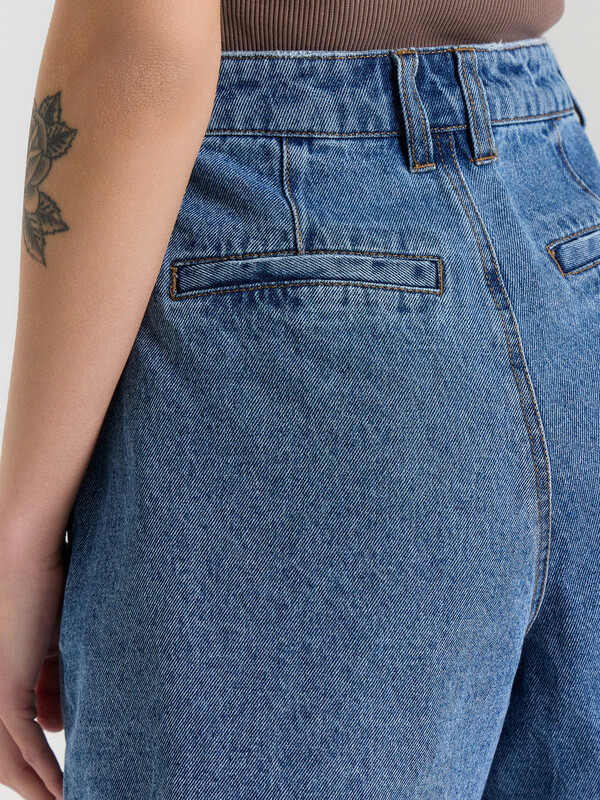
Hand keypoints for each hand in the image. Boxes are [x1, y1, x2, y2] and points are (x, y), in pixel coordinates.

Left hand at [0, 533, 67, 799]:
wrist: (21, 546)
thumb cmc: (40, 578)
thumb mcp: (49, 640)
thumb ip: (50, 680)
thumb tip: (57, 723)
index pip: (9, 733)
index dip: (32, 759)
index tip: (59, 773)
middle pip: (3, 755)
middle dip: (32, 780)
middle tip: (63, 794)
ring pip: (7, 758)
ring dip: (37, 785)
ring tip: (66, 798)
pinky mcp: (2, 687)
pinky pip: (22, 745)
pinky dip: (43, 772)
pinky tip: (63, 789)